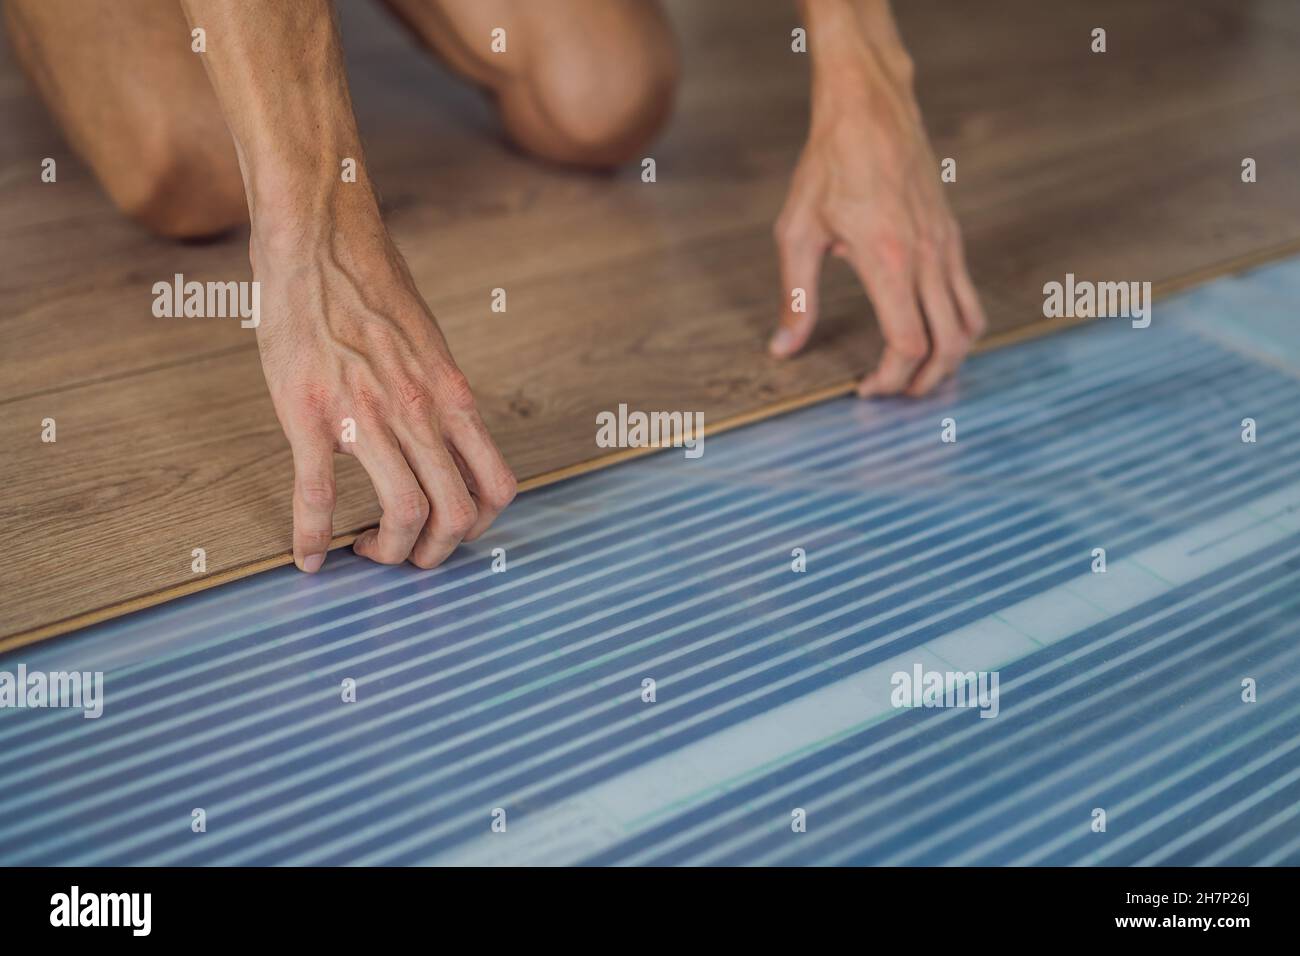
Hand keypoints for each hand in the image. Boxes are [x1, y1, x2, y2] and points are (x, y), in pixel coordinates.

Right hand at [252, 225, 516, 572]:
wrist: (320, 238)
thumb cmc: (373, 286)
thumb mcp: (430, 345)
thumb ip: (439, 396)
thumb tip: (447, 440)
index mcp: (452, 396)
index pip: (495, 486)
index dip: (479, 526)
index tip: (452, 532)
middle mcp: (419, 412)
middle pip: (454, 514)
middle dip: (435, 554)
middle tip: (408, 556)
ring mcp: (366, 414)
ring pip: (404, 515)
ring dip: (389, 552)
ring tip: (366, 550)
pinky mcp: (310, 412)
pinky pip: (317, 494)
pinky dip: (312, 538)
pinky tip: (307, 555)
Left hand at [768, 18, 985, 396]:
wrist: (870, 109)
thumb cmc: (829, 166)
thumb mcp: (797, 233)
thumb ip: (796, 297)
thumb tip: (783, 348)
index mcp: (888, 261)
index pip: (908, 344)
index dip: (891, 379)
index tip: (865, 390)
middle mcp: (927, 258)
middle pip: (949, 346)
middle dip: (925, 382)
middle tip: (895, 396)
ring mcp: (947, 247)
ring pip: (970, 324)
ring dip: (950, 361)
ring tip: (918, 376)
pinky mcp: (952, 237)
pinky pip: (969, 296)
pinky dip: (957, 327)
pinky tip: (929, 334)